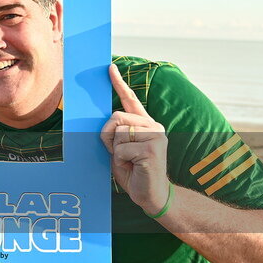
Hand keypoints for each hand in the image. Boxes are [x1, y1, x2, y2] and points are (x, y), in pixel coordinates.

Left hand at [100, 64, 169, 213]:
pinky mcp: (152, 147)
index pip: (130, 100)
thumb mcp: (120, 149)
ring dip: (115, 150)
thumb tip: (106, 122)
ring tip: (128, 161)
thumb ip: (116, 134)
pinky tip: (134, 166)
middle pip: (115, 116)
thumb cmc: (134, 172)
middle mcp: (153, 126)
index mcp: (145, 124)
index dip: (119, 83)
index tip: (109, 68)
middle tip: (118, 153)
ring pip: (117, 132)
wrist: (151, 195)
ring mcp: (155, 135)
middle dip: (108, 136)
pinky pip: (121, 148)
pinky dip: (120, 160)